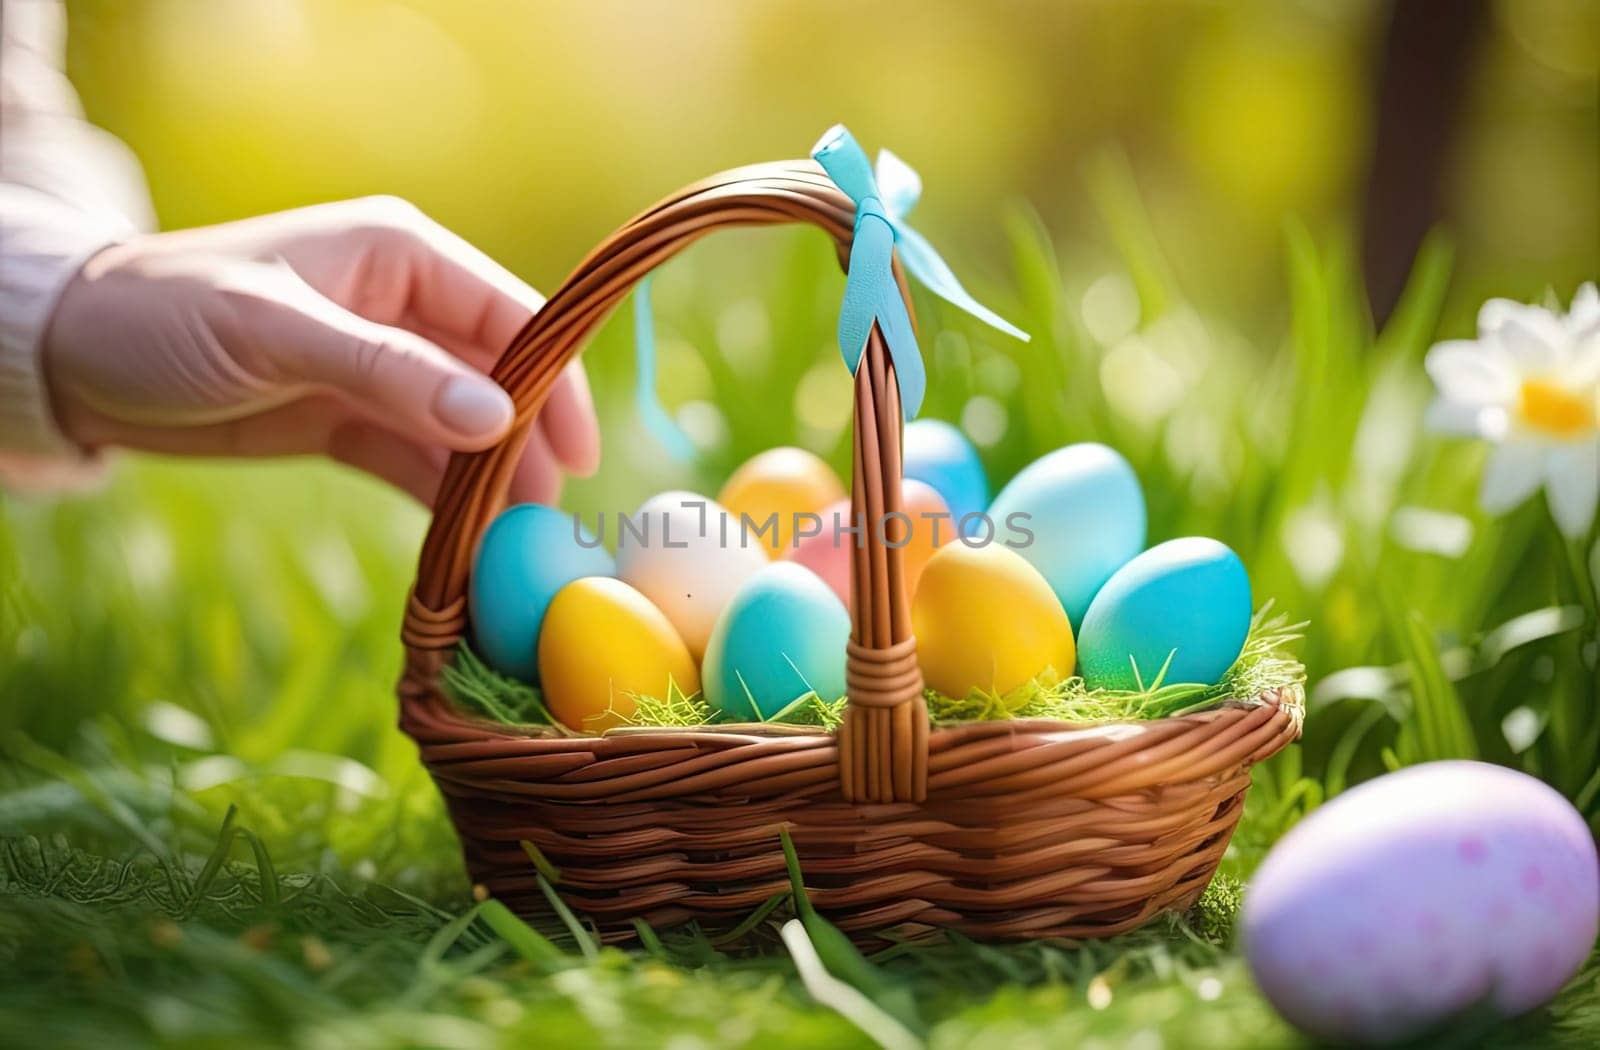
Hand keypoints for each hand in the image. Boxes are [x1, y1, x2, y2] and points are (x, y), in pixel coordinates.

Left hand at [43, 196, 598, 504]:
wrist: (75, 360)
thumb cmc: (166, 316)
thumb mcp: (276, 334)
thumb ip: (390, 373)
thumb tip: (496, 421)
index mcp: (399, 254)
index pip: (509, 316)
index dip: (556, 382)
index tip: (580, 454)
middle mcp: (404, 307)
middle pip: (499, 380)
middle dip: (529, 446)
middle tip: (547, 523)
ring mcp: (381, 368)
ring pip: (464, 430)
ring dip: (489, 484)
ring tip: (510, 549)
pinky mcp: (351, 420)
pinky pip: (418, 462)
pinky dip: (443, 501)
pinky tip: (461, 547)